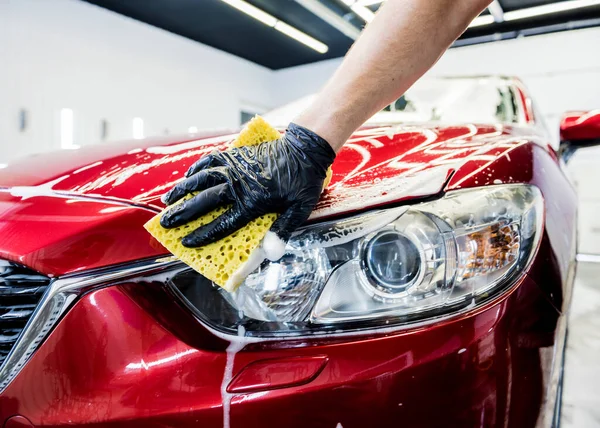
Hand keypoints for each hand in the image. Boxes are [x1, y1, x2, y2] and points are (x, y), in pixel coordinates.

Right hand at [160, 123, 335, 257]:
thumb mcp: (300, 210)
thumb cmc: (303, 181)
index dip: (203, 234)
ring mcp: (235, 168)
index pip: (222, 223)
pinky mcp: (236, 155)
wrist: (305, 148)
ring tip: (166, 199)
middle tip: (164, 222)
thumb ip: (283, 231)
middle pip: (204, 201)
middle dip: (182, 213)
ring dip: (182, 189)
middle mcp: (239, 185)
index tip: (186, 242)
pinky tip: (188, 175)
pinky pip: (210, 160)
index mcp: (253, 202)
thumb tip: (271, 254)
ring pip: (201, 179)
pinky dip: (197, 168)